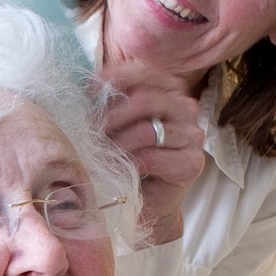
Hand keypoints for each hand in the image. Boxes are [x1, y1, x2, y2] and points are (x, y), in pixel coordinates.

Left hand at [99, 61, 206, 245]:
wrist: (142, 202)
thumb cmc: (126, 158)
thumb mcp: (116, 124)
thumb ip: (109, 103)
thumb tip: (83, 86)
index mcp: (168, 90)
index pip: (142, 74)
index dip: (113, 80)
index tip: (87, 90)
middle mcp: (185, 107)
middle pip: (144, 99)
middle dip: (109, 116)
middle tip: (87, 132)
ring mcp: (192, 135)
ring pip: (145, 130)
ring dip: (115, 143)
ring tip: (97, 153)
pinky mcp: (191, 163)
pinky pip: (151, 157)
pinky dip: (128, 164)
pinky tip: (116, 169)